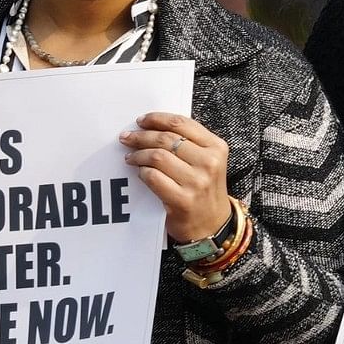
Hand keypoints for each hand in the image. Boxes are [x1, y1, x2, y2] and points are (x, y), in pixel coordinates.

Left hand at [124, 111, 232, 243]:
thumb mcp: (207, 161)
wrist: (213, 224)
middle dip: (141, 136)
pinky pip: (153, 177)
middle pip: (166, 138)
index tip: (141, 120)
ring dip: (138, 154)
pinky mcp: (182, 199)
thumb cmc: (205, 189)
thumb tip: (152, 128)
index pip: (181, 123)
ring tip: (130, 156)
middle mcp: (209, 162)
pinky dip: (142, 172)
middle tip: (127, 137)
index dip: (157, 119)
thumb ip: (189, 144)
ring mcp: (196, 181)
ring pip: (157, 156)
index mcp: (216, 147)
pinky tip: (139, 172)